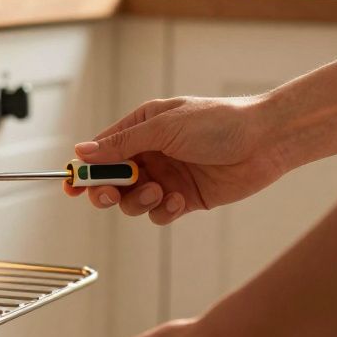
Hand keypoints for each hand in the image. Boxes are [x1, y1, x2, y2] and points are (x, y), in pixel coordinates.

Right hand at [68, 96, 286, 223]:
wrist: (265, 140)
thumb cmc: (218, 122)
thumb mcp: (164, 128)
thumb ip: (122, 144)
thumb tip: (82, 152)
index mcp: (142, 129)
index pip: (102, 152)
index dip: (84, 170)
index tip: (71, 186)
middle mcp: (151, 154)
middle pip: (112, 181)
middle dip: (107, 191)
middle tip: (111, 194)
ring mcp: (168, 177)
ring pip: (133, 201)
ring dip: (139, 200)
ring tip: (157, 191)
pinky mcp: (186, 199)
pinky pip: (160, 213)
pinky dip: (164, 211)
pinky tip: (180, 200)